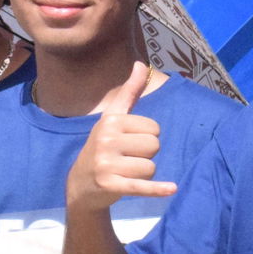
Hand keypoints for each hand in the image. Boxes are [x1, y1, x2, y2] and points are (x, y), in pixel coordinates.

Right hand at [65, 62, 176, 213]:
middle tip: (126, 159)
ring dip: (144, 173)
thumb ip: (129, 93)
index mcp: (111, 121)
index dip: (147, 137)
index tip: (128, 142)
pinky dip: (157, 189)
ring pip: (151, 167)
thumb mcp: (112, 118)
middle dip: (146, 155)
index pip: (154, 128)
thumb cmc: (103, 146)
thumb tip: (141, 64)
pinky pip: (142, 185)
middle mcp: (106, 139)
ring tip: (124, 171)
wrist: (81, 184)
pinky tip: (172, 189)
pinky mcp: (112, 185)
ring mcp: (107, 163)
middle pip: (155, 146)